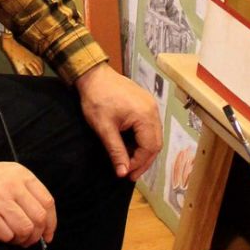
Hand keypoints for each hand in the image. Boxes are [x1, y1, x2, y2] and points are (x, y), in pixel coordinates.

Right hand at [0, 152, 54, 244]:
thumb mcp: (3, 174)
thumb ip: (23, 191)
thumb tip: (41, 220)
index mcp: (20, 174)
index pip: (47, 202)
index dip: (51, 223)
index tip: (48, 235)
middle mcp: (12, 185)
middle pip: (40, 218)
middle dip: (37, 235)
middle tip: (28, 241)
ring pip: (25, 229)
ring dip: (22, 240)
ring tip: (14, 239)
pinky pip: (6, 235)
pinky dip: (6, 240)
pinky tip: (0, 235)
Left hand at [76, 62, 161, 181]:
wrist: (93, 75)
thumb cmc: (96, 100)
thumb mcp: (104, 128)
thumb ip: (116, 151)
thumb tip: (123, 173)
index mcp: (145, 115)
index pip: (149, 147)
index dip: (139, 163)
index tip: (125, 174)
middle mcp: (153, 110)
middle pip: (156, 143)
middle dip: (144, 161)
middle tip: (130, 174)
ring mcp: (151, 106)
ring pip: (154, 136)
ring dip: (143, 151)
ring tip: (129, 163)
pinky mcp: (146, 104)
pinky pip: (150, 127)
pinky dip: (142, 140)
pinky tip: (131, 147)